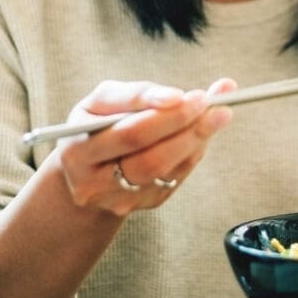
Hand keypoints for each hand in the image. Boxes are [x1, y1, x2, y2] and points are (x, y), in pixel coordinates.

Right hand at [57, 78, 234, 215]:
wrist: (85, 174)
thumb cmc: (95, 127)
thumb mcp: (100, 103)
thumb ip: (136, 95)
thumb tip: (179, 95)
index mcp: (78, 152)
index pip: (127, 135)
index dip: (161, 116)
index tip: (188, 96)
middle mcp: (96, 184)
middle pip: (151, 158)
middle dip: (185, 127)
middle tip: (213, 104)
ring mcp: (123, 199)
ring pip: (167, 170)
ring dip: (197, 140)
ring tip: (219, 114)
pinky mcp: (147, 203)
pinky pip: (177, 176)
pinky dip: (194, 151)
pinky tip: (203, 132)